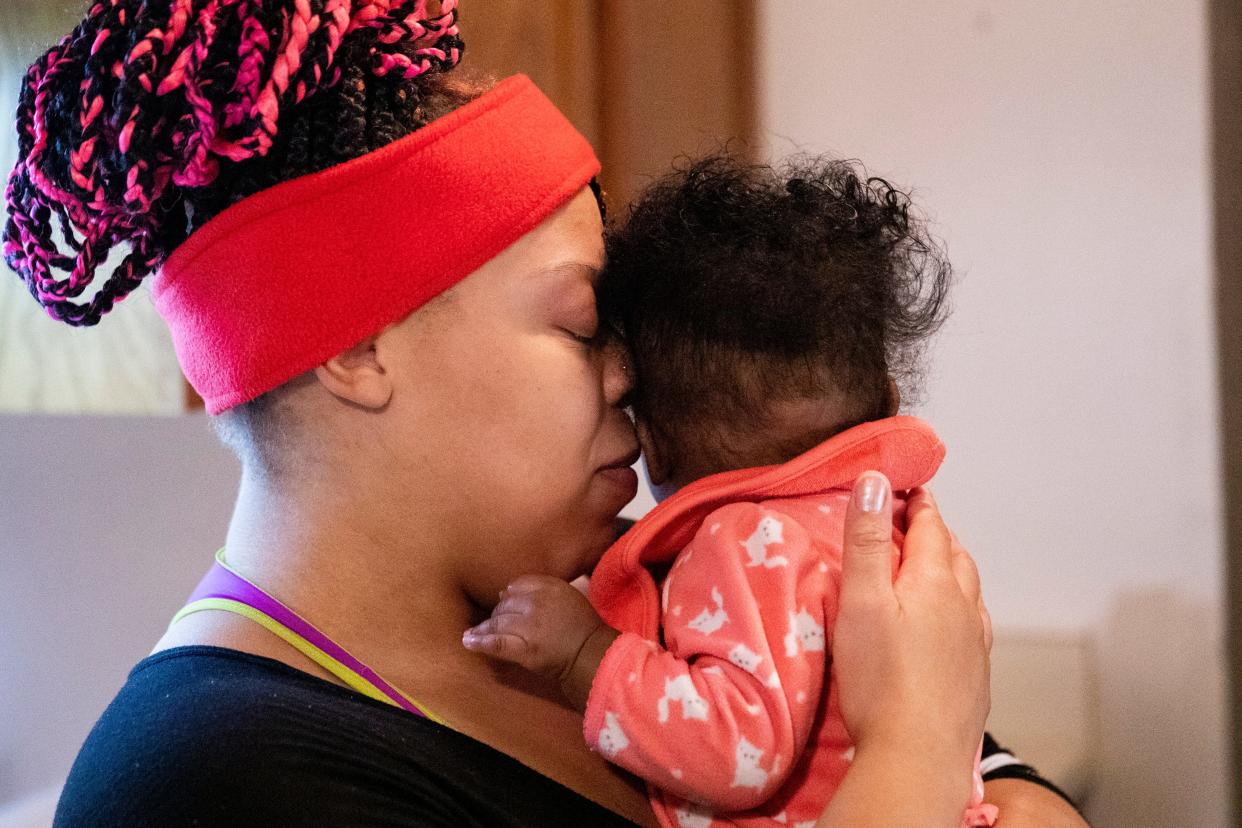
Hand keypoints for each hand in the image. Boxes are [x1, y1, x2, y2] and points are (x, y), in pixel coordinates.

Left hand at [461, 574, 616, 694]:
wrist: (592, 655)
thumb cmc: (583, 627)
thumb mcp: (567, 596)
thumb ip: (540, 589)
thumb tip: (504, 591)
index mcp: (549, 586)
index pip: (517, 586)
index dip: (508, 596)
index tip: (505, 604)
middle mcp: (537, 602)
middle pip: (505, 604)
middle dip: (498, 614)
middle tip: (495, 624)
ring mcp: (529, 626)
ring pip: (498, 623)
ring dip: (485, 628)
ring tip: (473, 633)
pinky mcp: (524, 648)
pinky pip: (497, 643)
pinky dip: (480, 642)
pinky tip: (467, 641)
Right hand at [818, 471, 991, 826]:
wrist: (917, 756)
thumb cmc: (881, 680)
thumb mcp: (860, 600)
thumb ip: (867, 539)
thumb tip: (874, 481)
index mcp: (936, 582)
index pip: (931, 526)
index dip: (917, 502)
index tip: (906, 486)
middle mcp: (964, 608)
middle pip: (955, 555)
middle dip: (936, 532)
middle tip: (916, 521)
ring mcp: (974, 646)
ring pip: (970, 592)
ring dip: (952, 570)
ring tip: (936, 565)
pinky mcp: (974, 680)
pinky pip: (973, 628)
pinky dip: (961, 610)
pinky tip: (951, 625)